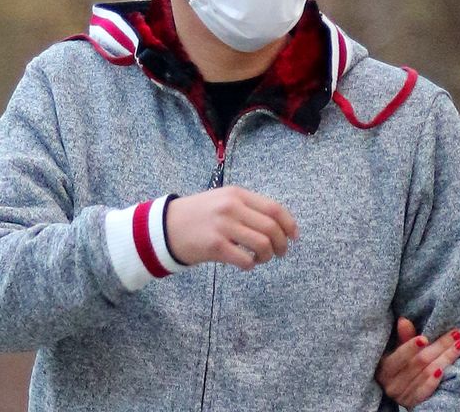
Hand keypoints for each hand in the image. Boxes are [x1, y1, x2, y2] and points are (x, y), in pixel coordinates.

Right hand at [164, 186, 298, 268]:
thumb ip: (248, 208)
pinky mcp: (214, 246)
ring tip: (261, 259)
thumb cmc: (199, 215)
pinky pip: (245, 259)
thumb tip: (279, 225)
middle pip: (272, 228)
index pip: (275, 209)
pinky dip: (251, 265)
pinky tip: (246, 264)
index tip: (294, 237)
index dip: (290, 224)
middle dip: (282, 244)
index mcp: (238, 194)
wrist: (164, 226)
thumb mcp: (223, 200)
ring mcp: (223, 226)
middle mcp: (232, 207)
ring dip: (267, 256)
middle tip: (280, 253)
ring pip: (262, 244)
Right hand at [375, 317, 459, 406]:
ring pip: (426, 374)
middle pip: (418, 362)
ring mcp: (401, 395)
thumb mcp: (399, 350)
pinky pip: (425, 392)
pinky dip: (435, 380)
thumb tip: (403, 320)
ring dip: (445, 359)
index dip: (410, 347)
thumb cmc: (402, 365)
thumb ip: (404, 337)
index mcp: (384, 367)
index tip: (425, 338)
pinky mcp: (412, 403)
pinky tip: (445, 369)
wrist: (403, 390)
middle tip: (456, 334)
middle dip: (440, 346)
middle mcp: (390, 383)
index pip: (398, 356)